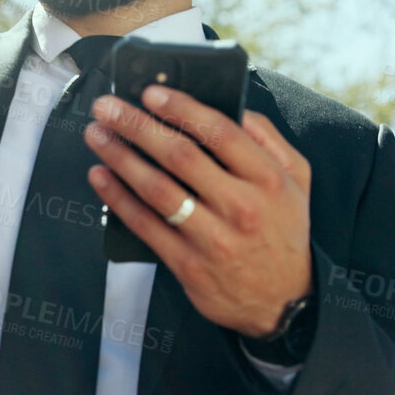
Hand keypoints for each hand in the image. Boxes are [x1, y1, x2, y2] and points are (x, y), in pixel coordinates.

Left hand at [84, 86, 312, 336]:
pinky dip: (118, 198)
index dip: (181, 108)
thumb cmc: (283, 231)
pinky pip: (145, 225)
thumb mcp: (297, 180)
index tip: (150, 92)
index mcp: (268, 179)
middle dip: (137, 125)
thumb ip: (269, 139)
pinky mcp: (187, 264)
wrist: (282, 302)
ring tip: (97, 135)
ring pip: (156, 189)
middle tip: (107, 107)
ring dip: (120, 157)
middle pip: (180, 156)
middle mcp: (241, 207)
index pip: (220, 132)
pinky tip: (100, 177)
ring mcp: (212, 238)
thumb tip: (235, 106)